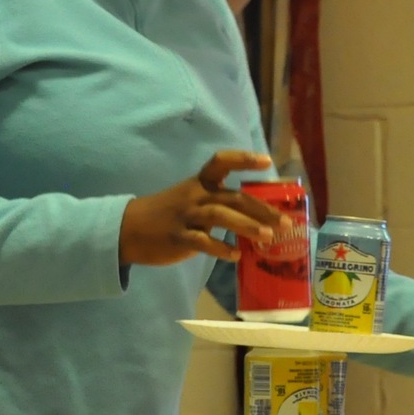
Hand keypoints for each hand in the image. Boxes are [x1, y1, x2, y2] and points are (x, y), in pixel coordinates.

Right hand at [118, 151, 288, 267]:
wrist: (128, 228)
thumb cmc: (167, 213)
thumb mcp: (190, 199)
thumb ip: (218, 203)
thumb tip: (257, 217)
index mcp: (200, 182)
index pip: (222, 162)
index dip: (244, 159)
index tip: (267, 161)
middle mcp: (195, 195)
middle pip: (232, 197)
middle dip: (261, 210)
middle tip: (285, 223)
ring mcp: (186, 216)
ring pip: (220, 215)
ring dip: (246, 226)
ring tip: (268, 238)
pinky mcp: (178, 237)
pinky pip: (202, 242)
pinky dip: (220, 248)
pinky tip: (236, 255)